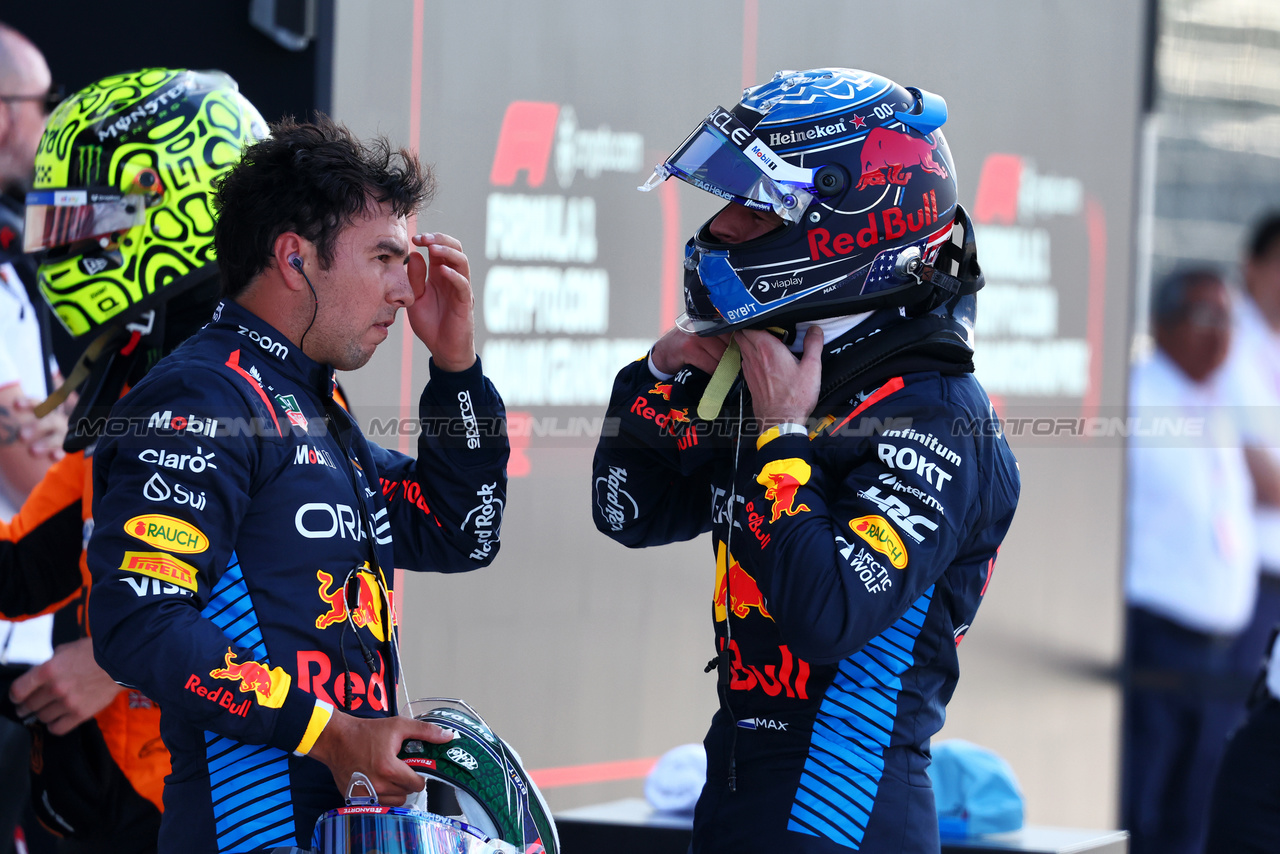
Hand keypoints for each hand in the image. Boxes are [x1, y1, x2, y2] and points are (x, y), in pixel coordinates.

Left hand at [9, 638, 121, 734]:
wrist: (122, 661)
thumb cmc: (95, 652)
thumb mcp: (66, 649)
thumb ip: (50, 664)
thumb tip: (41, 676)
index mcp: (48, 670)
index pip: (18, 691)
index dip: (15, 696)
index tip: (17, 698)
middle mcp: (55, 688)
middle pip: (29, 705)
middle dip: (26, 707)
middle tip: (27, 707)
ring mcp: (67, 703)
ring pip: (42, 717)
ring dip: (42, 714)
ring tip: (46, 711)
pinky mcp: (80, 714)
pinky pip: (57, 728)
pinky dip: (54, 725)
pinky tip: (57, 720)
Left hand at [15, 396, 66, 461]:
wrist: (59, 439)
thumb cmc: (34, 430)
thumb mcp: (25, 424)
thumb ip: (8, 424)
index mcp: (44, 411)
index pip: (37, 404)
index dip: (28, 403)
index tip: (15, 405)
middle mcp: (55, 421)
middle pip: (48, 420)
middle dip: (36, 427)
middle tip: (21, 436)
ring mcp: (62, 435)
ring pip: (57, 437)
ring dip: (46, 443)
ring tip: (32, 452)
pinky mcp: (66, 448)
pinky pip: (65, 451)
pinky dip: (60, 453)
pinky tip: (54, 456)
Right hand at [309, 711, 454, 805]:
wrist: (336, 739)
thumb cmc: (366, 732)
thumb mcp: (398, 725)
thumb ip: (425, 731)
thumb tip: (448, 736)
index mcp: (389, 768)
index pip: (417, 784)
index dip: (419, 775)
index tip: (415, 767)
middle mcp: (377, 785)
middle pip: (406, 793)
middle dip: (407, 781)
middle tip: (400, 767)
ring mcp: (365, 794)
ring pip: (394, 802)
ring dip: (396, 790)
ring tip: (390, 774)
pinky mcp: (355, 798)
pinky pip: (378, 804)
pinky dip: (382, 796)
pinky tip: (378, 780)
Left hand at [406, 232, 475, 371]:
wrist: (442, 350)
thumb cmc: (430, 324)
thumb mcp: (416, 299)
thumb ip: (414, 279)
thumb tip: (414, 255)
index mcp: (440, 275)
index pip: (440, 248)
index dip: (429, 239)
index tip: (413, 238)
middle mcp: (452, 278)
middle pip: (455, 249)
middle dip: (440, 239)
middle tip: (424, 238)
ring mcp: (461, 290)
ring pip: (462, 263)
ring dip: (448, 252)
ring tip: (433, 248)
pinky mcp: (465, 304)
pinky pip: (463, 285)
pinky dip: (454, 276)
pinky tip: (442, 271)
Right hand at [650, 326, 731, 375]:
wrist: (665, 351)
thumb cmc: (690, 345)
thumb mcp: (707, 335)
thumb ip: (724, 336)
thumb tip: (747, 348)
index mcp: (713, 319)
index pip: (736, 333)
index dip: (739, 347)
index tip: (739, 355)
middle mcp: (705, 324)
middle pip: (731, 346)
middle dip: (730, 358)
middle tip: (726, 364)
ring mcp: (697, 336)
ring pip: (722, 357)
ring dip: (721, 367)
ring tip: (714, 366)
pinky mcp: (689, 348)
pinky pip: (711, 366)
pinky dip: (711, 372)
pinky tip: (705, 370)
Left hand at [737, 326, 822, 430]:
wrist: (780, 421)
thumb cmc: (795, 398)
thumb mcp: (812, 368)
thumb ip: (813, 345)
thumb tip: (815, 330)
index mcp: (768, 349)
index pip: (750, 326)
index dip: (756, 320)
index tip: (766, 320)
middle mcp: (754, 357)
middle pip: (742, 335)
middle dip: (750, 329)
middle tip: (765, 329)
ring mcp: (749, 369)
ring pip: (742, 348)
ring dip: (749, 343)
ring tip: (765, 343)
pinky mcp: (749, 380)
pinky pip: (745, 361)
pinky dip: (750, 357)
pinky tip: (763, 361)